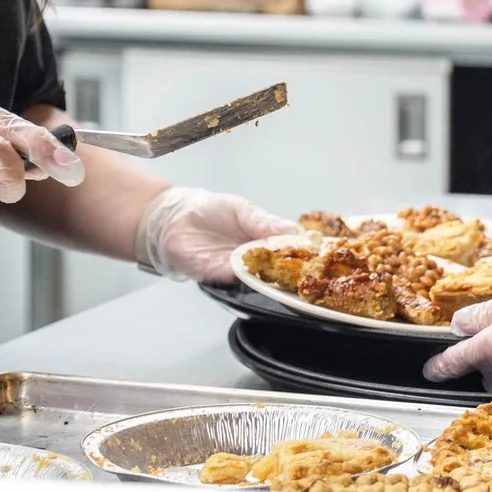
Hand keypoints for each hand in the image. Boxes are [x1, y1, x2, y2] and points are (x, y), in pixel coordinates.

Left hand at [135, 188, 296, 284]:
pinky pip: (244, 283)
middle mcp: (255, 256)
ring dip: (279, 279)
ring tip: (294, 275)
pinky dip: (255, 281)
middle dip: (296, 270)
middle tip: (311, 268)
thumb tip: (292, 231)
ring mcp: (241, 269)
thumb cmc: (209, 210)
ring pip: (266, 279)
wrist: (174, 219)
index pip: (290, 247)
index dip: (303, 250)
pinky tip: (266, 276)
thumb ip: (263, 221)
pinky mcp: (224, 278)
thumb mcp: (241, 208)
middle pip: (282, 268)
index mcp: (263, 236)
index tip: (318, 251)